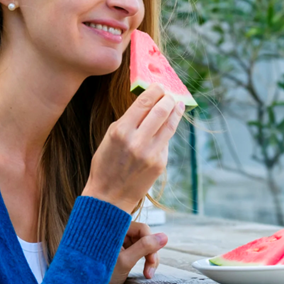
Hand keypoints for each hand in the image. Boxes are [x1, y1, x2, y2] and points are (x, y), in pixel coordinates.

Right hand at [83, 83, 184, 212]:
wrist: (109, 196)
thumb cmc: (106, 164)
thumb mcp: (110, 137)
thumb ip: (129, 120)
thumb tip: (148, 103)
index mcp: (121, 131)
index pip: (144, 102)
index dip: (154, 91)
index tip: (158, 86)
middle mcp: (137, 141)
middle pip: (161, 110)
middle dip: (168, 98)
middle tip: (169, 94)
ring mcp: (151, 154)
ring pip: (169, 125)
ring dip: (175, 111)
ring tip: (177, 104)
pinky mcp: (160, 164)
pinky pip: (166, 142)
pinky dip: (166, 132)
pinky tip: (166, 127)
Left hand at [99, 222, 168, 283]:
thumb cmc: (101, 278)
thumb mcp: (125, 262)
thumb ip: (144, 248)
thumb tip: (165, 237)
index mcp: (111, 231)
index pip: (140, 228)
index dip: (150, 241)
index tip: (151, 259)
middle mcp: (115, 234)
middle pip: (143, 236)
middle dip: (150, 252)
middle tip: (150, 271)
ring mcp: (119, 244)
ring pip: (143, 244)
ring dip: (149, 258)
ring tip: (148, 274)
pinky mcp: (122, 253)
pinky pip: (139, 252)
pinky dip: (145, 261)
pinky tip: (146, 272)